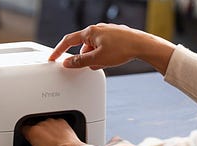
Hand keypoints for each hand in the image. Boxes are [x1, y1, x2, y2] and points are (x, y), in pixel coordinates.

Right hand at [22, 118, 84, 145]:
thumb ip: (34, 142)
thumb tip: (35, 141)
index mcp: (33, 132)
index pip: (24, 129)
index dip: (28, 133)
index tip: (31, 136)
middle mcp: (41, 124)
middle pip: (37, 126)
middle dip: (40, 132)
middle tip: (46, 141)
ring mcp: (51, 122)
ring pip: (48, 124)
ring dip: (50, 129)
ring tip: (54, 139)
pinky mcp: (61, 121)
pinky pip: (58, 123)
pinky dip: (59, 127)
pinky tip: (61, 135)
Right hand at [49, 23, 175, 74]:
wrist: (142, 45)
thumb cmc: (122, 49)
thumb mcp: (97, 59)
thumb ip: (80, 61)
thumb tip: (68, 63)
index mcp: (90, 32)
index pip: (68, 40)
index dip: (59, 50)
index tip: (53, 57)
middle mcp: (97, 29)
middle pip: (82, 46)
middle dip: (84, 57)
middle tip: (89, 65)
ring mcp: (106, 32)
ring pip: (93, 47)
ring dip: (94, 57)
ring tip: (104, 63)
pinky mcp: (114, 36)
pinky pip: (102, 47)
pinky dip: (102, 55)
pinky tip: (109, 60)